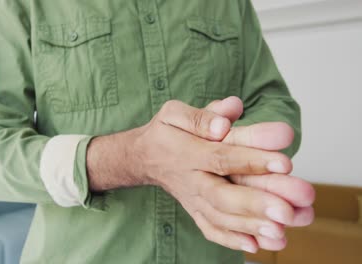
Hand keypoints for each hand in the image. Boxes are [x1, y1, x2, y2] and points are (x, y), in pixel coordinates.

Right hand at [130, 100, 296, 252]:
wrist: (144, 157)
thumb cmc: (166, 132)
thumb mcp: (174, 113)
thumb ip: (201, 115)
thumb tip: (229, 114)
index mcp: (187, 153)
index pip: (221, 158)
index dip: (251, 161)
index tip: (284, 163)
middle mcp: (191, 180)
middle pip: (221, 196)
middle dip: (255, 204)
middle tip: (288, 211)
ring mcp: (192, 200)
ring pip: (220, 217)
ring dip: (251, 226)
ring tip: (282, 232)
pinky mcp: (195, 211)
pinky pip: (211, 229)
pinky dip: (231, 240)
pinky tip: (257, 245)